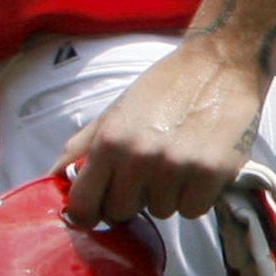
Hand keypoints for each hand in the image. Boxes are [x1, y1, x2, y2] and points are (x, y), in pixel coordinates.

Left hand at [63, 39, 265, 225]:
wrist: (222, 63)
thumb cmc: (167, 84)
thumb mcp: (117, 108)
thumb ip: (84, 144)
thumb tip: (54, 173)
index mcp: (110, 141)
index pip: (84, 206)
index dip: (90, 212)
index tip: (102, 207)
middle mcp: (140, 157)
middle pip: (123, 212)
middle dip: (134, 198)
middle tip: (150, 172)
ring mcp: (177, 167)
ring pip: (162, 211)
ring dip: (169, 195)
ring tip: (180, 162)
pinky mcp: (212, 172)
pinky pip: (194, 209)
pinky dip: (198, 195)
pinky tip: (201, 168)